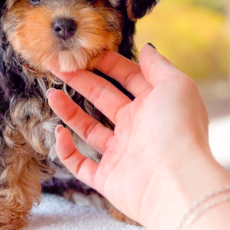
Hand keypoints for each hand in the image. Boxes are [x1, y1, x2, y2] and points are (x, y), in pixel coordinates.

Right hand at [47, 44, 229, 229]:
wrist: (175, 181)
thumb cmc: (178, 128)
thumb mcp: (175, 85)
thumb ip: (158, 66)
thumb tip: (147, 48)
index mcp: (154, 106)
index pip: (129, 79)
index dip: (108, 64)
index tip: (86, 52)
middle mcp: (138, 128)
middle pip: (104, 99)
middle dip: (81, 81)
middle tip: (59, 66)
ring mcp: (122, 154)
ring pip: (89, 129)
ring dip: (69, 111)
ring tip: (51, 94)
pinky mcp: (107, 179)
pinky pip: (81, 164)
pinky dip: (67, 150)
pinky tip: (59, 132)